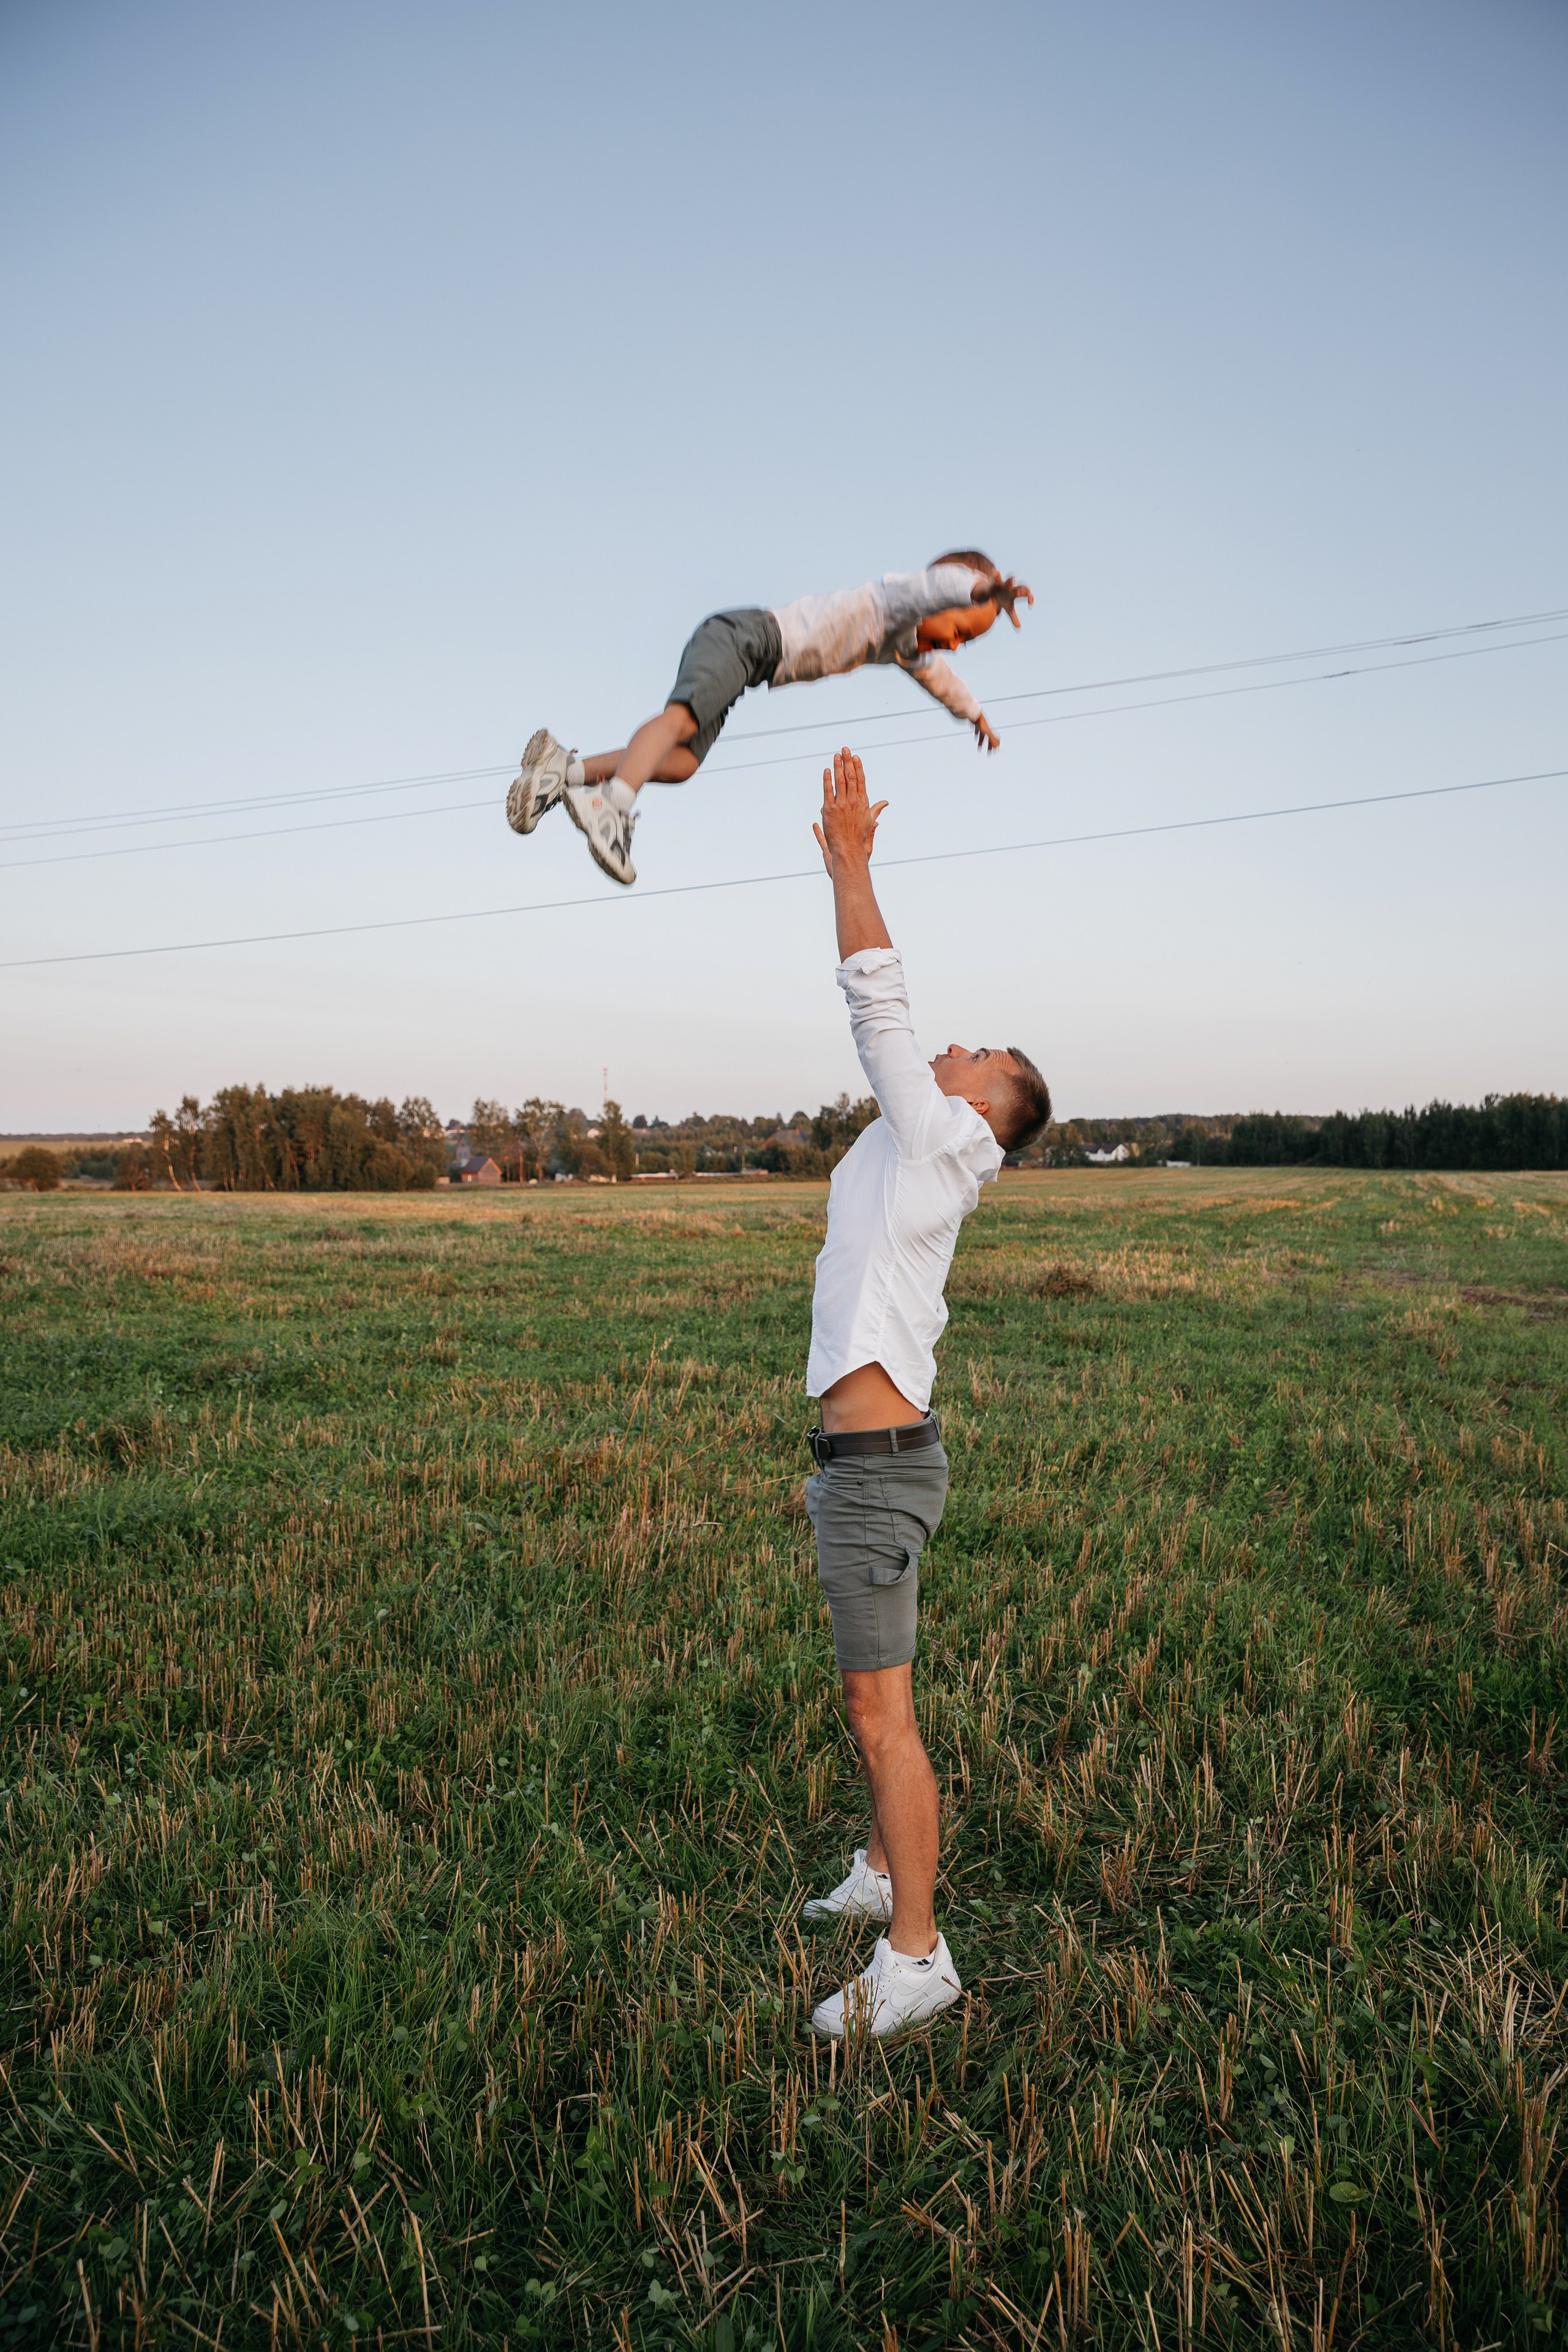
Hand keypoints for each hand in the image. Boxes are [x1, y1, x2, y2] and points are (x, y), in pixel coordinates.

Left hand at [814, 749, 887, 874]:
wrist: (847, 848)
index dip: (858, 767)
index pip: (861, 780)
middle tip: (845, 749)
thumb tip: (886, 802)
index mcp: (863, 802)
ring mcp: (841, 804)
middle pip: (851, 777)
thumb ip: (877, 809)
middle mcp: (853, 801)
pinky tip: (827, 771)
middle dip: (848, 762)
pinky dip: (827, 780)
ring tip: (836, 755)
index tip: (856, 757)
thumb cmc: (858, 836)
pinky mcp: (830, 809)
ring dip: (838, 766)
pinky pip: (828, 791)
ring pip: (840, 781)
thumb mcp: (869, 821)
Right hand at [972, 573, 1033, 627]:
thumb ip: (1014, 617)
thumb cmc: (1003, 599)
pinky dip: (996, 574)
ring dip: (1011, 580)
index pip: (1026, 593)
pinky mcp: (996, 582)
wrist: (993, 590)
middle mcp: (1012, 587)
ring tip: (1013, 578)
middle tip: (1023, 593)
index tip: (1030, 604)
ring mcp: (1004, 584)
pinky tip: (995, 571)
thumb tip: (1019, 628)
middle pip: (1019, 587)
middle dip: (1021, 589)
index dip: (1030, 597)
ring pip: (1009, 581)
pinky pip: (996, 577)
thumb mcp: (1008, 609)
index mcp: (1016, 593)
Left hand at [972, 712, 999, 752]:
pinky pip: (977, 728)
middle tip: (988, 750)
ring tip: (979, 745)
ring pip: (982, 734)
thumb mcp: (987, 732)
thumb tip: (997, 747)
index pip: (994, 739)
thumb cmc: (980, 722)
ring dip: (982, 740)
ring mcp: (981, 725)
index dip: (995, 744)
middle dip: (989, 744)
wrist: (974, 713)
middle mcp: (986, 728)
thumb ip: (992, 739)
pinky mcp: (976, 722)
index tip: (995, 750)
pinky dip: (977, 732)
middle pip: (988, 738)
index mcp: (989, 731)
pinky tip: (976, 734)